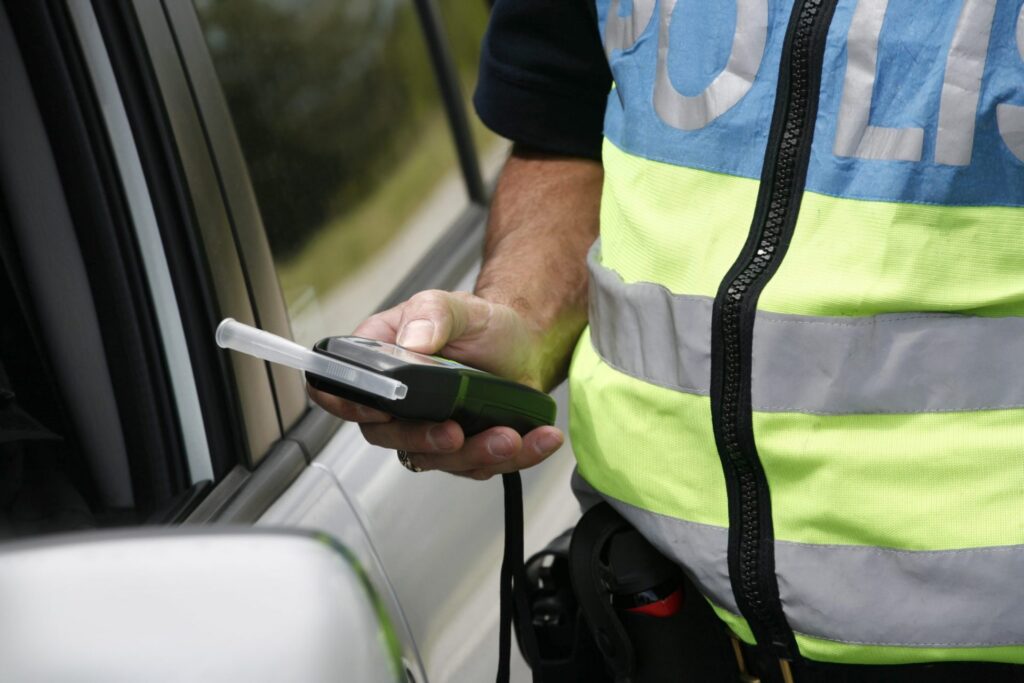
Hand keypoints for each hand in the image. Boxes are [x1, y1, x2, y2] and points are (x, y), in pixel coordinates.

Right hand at [307, 290, 564, 479]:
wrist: (523, 342)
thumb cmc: (479, 324)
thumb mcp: (455, 305)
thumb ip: (431, 314)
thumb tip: (413, 341)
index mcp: (380, 363)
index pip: (341, 391)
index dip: (347, 406)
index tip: (377, 412)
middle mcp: (399, 404)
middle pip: (389, 436)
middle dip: (423, 440)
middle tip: (454, 433)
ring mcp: (431, 430)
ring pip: (438, 459)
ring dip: (475, 454)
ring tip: (508, 438)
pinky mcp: (467, 449)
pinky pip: (483, 465)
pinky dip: (516, 457)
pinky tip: (540, 440)